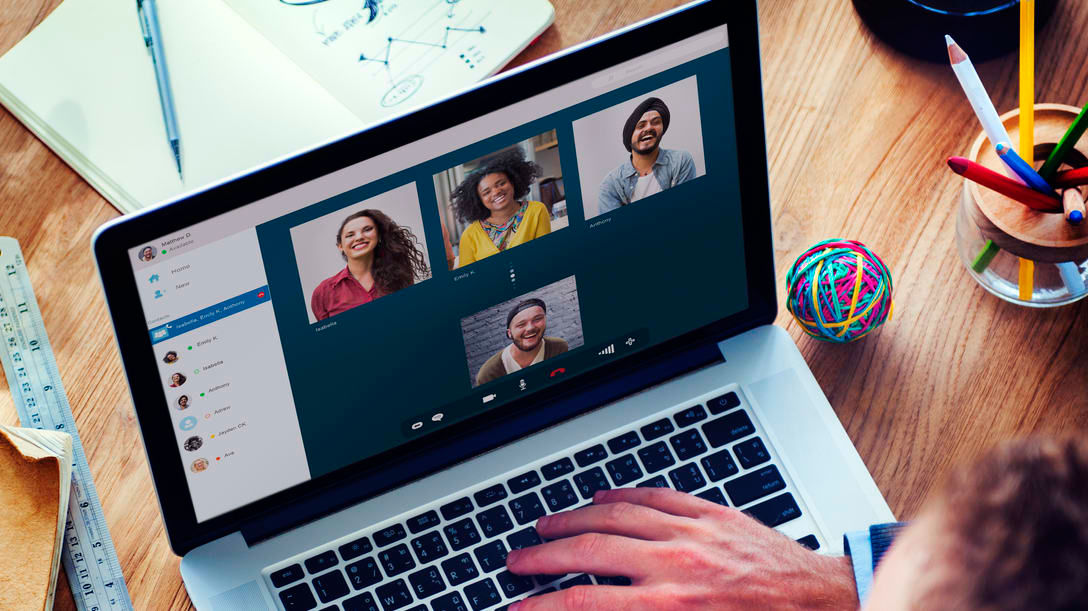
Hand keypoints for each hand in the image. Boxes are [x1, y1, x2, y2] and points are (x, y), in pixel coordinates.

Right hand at [505, 487, 856, 609]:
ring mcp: (691, 534)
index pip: (581, 603)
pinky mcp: (710, 515)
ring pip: (615, 515)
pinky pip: (656, 496)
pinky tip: (601, 496)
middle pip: (588, 551)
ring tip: (544, 526)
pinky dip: (623, 494)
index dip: (539, 606)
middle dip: (543, 556)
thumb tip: (600, 610)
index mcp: (667, 608)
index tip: (515, 608)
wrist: (823, 606)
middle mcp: (672, 566)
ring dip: (573, 519)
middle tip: (515, 561)